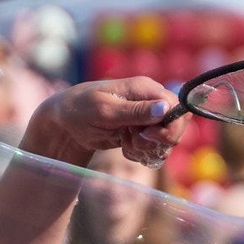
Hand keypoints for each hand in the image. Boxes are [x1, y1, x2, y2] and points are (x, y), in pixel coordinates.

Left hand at [23, 78, 180, 166]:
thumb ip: (136, 111)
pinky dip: (140, 154)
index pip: (178, 108)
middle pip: (176, 128)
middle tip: (134, 141)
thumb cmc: (81, 110)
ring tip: (125, 143)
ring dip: (146, 150)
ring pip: (165, 143)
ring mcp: (147, 118)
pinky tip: (123, 148)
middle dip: (158, 142)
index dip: (169, 127)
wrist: (65, 123)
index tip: (147, 136)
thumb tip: (165, 107)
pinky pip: (153, 150)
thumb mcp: (106, 111)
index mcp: (146, 89)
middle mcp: (150, 102)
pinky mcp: (141, 133)